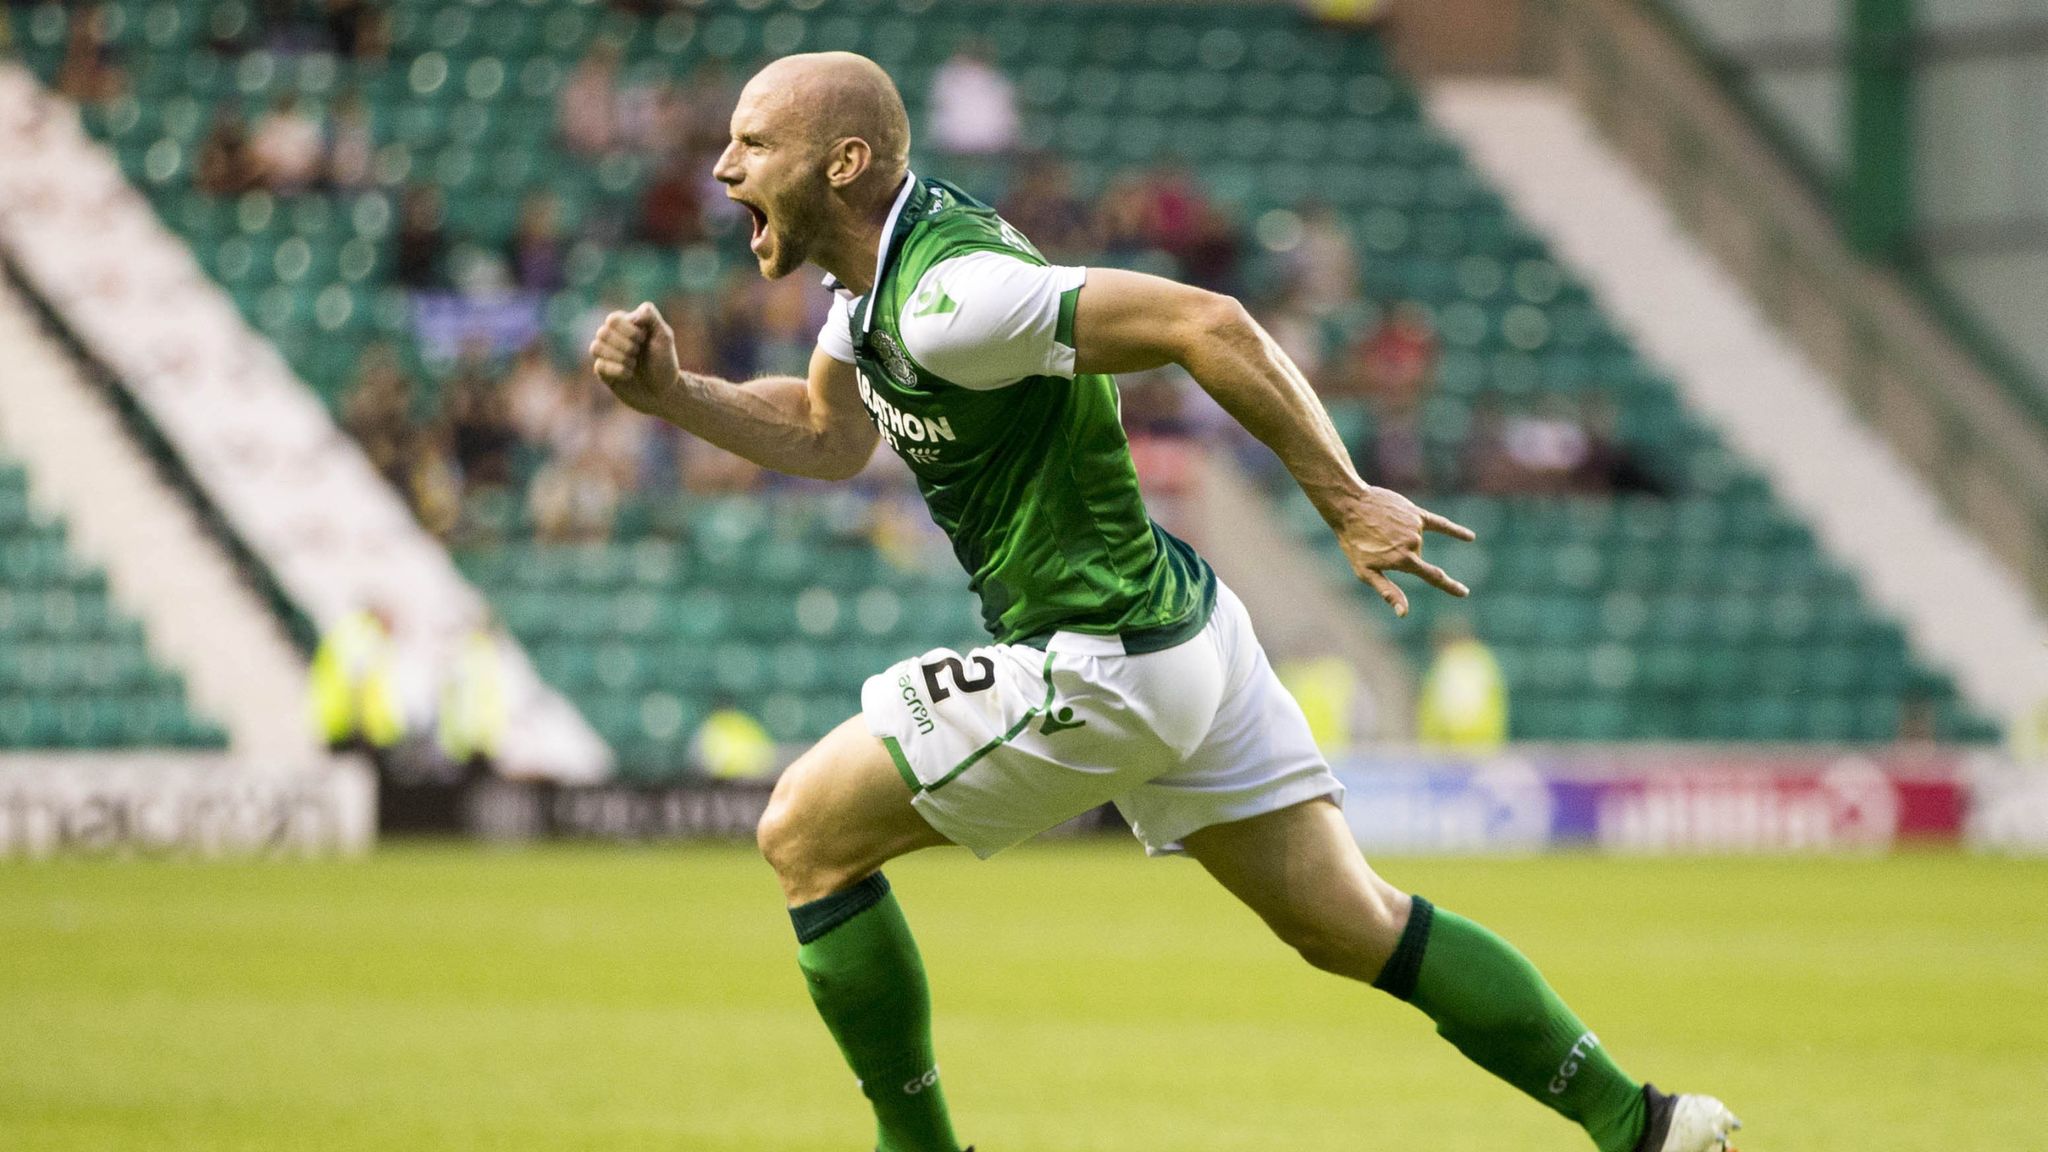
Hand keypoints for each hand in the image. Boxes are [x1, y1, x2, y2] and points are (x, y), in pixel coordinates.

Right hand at [588, 302, 678, 413]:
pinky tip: (629, 374)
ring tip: (633, 363)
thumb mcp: (664, 336)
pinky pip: (599, 366)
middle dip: (624, 344)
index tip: (644, 338)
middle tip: (638, 352)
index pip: (613, 319)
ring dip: (618, 356)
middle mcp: (613, 339)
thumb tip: (635, 313)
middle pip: (602, 332)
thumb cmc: (664, 362)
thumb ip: (651, 316)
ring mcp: (607, 356)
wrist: (664, 392)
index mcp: (625, 326)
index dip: (627, 329)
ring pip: (595, 347)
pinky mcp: (604, 373)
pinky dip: (617, 369)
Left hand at [1335, 486, 1475, 616]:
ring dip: (1402, 539)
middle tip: (1377, 544)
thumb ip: (1388, 592)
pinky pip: (1439, 523)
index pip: (1434, 577)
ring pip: (1417, 541)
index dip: (1451, 586)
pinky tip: (1470, 537)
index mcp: (1404, 561)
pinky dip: (1454, 531)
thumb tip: (1404, 613)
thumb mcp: (1365, 572)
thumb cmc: (1354, 542)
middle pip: (1417, 557)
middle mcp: (1414, 543)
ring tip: (1380, 530)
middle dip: (1400, 555)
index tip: (1464, 592)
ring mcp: (1416, 527)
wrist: (1349, 505)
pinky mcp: (1415, 513)